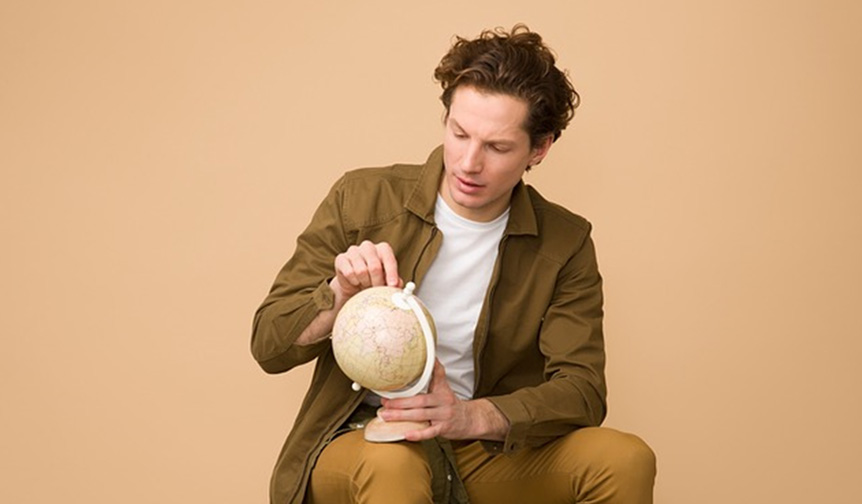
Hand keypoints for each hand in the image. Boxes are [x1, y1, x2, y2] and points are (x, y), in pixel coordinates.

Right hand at [330, 240, 402, 300]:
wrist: (353, 285)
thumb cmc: (374, 281)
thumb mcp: (387, 281)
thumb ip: (395, 282)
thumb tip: (398, 285)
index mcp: (383, 249)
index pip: (389, 259)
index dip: (391, 273)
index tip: (392, 286)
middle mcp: (368, 247)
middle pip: (375, 266)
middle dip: (377, 282)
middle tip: (377, 291)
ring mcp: (353, 251)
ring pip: (361, 271)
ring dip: (365, 283)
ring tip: (366, 285)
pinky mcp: (341, 258)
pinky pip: (349, 273)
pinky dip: (354, 282)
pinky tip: (355, 282)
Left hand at [379, 361, 509, 441]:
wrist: (469, 420)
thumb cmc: (451, 403)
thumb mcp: (445, 387)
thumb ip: (436, 374)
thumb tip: (430, 356)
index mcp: (442, 390)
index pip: (435, 376)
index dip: (427, 370)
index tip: (413, 366)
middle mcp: (443, 402)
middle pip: (420, 400)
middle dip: (400, 402)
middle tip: (385, 403)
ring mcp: (443, 416)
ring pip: (421, 415)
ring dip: (402, 416)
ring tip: (386, 416)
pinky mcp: (444, 429)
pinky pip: (430, 432)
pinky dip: (418, 434)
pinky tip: (406, 434)